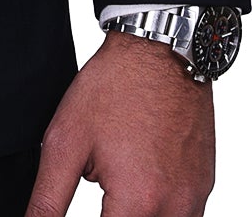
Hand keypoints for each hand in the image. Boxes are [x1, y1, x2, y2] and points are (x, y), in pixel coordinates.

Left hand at [24, 31, 214, 216]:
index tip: (87, 195)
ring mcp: (194, 200)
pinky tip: (136, 177)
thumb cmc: (114, 88)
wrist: (159, 51)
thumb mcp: (65, 141)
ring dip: (132, 213)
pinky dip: (154, 208)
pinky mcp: (203, 188)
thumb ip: (49, 198)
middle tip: (97, 181)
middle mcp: (174, 210)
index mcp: (137, 202)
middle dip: (112, 215)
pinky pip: (179, 216)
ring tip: (114, 180)